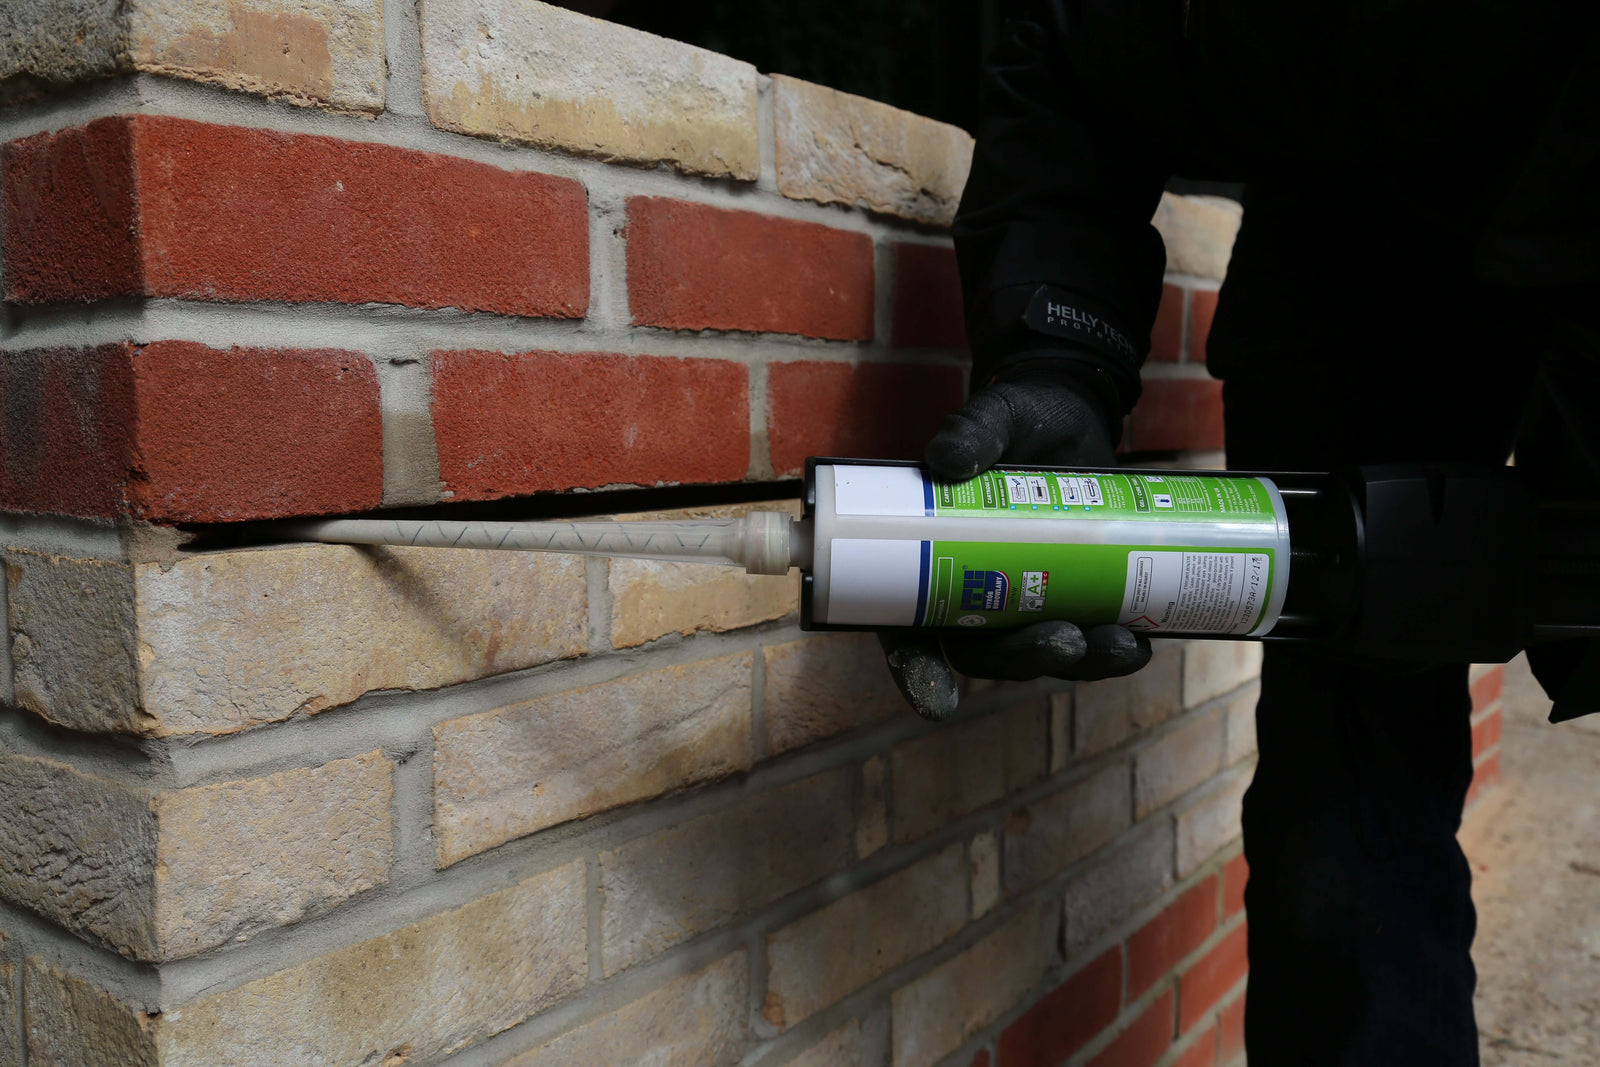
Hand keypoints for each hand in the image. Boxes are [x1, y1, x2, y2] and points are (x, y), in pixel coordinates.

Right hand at [882, 357, 1151, 719]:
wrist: (1074, 414)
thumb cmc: (1018, 416)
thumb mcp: (998, 414)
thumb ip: (974, 430)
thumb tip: (945, 460)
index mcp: (926, 561)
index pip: (904, 630)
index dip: (917, 671)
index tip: (938, 702)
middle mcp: (972, 591)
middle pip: (984, 652)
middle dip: (1025, 659)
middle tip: (1064, 642)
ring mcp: (1025, 598)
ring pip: (1041, 651)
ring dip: (1080, 661)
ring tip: (1120, 645)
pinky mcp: (1074, 593)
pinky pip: (1090, 636)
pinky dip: (1116, 647)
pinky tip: (1143, 640)